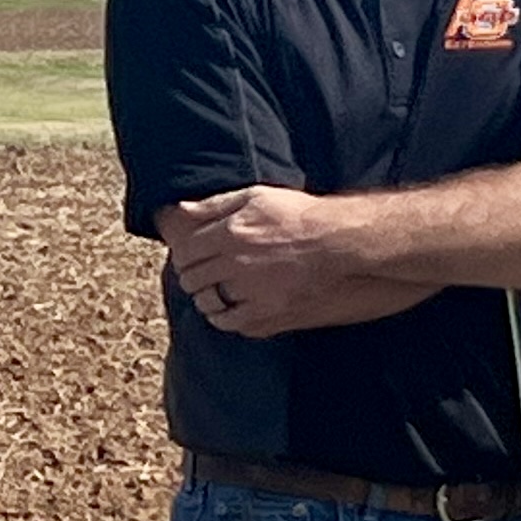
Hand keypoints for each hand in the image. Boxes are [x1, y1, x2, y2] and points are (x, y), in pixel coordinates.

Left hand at [164, 185, 381, 336]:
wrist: (340, 244)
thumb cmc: (299, 216)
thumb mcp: (256, 197)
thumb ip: (214, 206)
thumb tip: (179, 211)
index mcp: (230, 233)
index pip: (186, 252)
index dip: (185, 255)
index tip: (191, 256)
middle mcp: (236, 265)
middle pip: (193, 279)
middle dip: (192, 275)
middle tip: (202, 272)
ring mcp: (252, 294)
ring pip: (208, 304)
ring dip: (206, 297)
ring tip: (216, 290)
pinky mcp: (268, 316)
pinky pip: (232, 323)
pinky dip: (225, 317)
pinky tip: (232, 307)